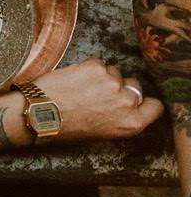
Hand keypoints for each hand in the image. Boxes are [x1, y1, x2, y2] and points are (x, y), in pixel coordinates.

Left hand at [8, 58, 163, 143]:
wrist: (41, 113)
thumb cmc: (69, 127)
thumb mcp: (105, 133)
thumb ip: (123, 119)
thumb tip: (130, 107)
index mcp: (132, 123)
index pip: (155, 106)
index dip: (144, 102)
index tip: (135, 101)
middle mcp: (127, 102)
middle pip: (136, 87)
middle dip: (122, 88)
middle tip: (101, 94)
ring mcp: (112, 82)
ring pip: (116, 72)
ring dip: (105, 77)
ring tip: (84, 87)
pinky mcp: (96, 67)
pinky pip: (100, 63)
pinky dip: (90, 68)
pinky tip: (77, 78)